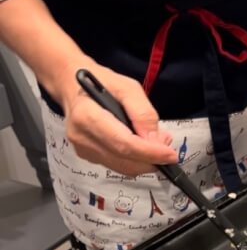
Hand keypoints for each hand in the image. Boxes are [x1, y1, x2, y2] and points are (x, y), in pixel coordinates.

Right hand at [58, 61, 175, 174]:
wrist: (72, 86)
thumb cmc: (102, 82)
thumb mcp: (127, 87)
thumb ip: (143, 113)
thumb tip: (156, 140)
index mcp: (87, 116)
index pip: (123, 144)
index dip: (149, 152)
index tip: (170, 155)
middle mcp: (81, 137)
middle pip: (123, 160)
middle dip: (150, 159)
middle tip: (167, 149)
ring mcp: (82, 149)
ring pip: (122, 167)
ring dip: (144, 162)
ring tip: (156, 145)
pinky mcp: (86, 156)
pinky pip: (116, 165)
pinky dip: (134, 160)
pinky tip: (140, 147)